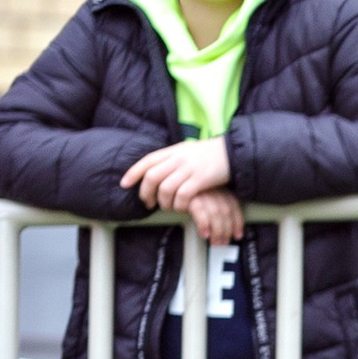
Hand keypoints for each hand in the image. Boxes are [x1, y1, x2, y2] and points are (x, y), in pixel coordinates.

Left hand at [122, 137, 240, 242]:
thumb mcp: (188, 151)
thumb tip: (158, 170)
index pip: (148, 161)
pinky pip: (182, 196)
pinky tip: (183, 208)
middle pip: (152, 176)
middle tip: (148, 203)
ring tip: (168, 208)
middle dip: (146, 192)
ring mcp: (189, 169)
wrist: (233, 153)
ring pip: (165, 188)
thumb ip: (173, 159)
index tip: (124, 184)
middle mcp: (178, 158)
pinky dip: (179, 204)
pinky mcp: (200, 180)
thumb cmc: (211, 155)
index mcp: (174, 150)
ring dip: (164, 202)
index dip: (133, 172)